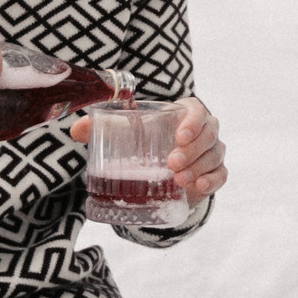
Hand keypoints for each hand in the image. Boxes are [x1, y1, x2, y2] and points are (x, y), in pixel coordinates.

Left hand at [66, 94, 227, 202]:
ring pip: (215, 154)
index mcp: (183, 114)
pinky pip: (221, 174)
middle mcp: (202, 130)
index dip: (192, 121)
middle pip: (210, 133)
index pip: (197, 110)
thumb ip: (100, 128)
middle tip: (172, 163)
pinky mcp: (213, 174)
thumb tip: (76, 130)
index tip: (178, 136)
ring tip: (179, 179)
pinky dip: (212, 180)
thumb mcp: (123, 134)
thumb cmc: (143, 142)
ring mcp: (210, 152)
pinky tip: (198, 187)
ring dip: (199, 166)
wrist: (159, 170)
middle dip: (193, 148)